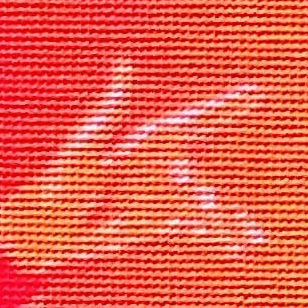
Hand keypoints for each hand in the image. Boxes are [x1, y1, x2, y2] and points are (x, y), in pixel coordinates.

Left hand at [0, 59, 269, 270]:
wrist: (52, 222)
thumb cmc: (65, 176)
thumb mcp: (90, 139)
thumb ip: (113, 103)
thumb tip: (124, 62)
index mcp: (150, 141)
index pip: (197, 120)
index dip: (227, 107)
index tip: (255, 92)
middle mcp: (164, 166)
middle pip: (193, 178)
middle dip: (194, 197)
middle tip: (193, 209)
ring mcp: (167, 194)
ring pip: (208, 206)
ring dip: (229, 222)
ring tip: (252, 237)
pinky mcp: (163, 220)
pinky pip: (199, 227)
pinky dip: (221, 237)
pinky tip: (242, 246)